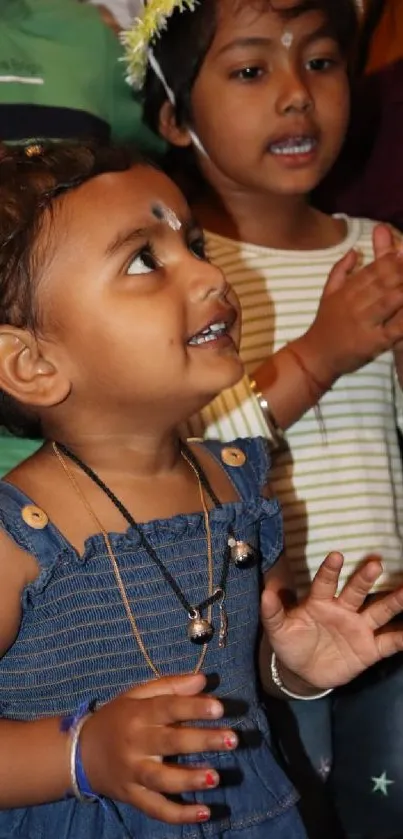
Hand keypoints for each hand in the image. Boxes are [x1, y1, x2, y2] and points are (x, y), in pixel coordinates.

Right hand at [80, 673, 236, 823]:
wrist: (80, 753)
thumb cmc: (117, 719)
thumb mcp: (137, 695)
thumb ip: (170, 686)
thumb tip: (203, 680)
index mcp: (138, 714)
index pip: (167, 708)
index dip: (193, 707)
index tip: (220, 708)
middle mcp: (135, 744)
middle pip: (170, 742)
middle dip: (202, 741)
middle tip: (233, 739)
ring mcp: (133, 773)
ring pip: (162, 779)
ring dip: (189, 779)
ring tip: (216, 777)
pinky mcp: (133, 797)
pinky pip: (156, 808)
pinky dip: (179, 815)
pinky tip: (204, 812)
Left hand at [261, 552, 402, 689]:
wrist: (303, 672)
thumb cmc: (291, 642)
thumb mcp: (278, 630)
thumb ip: (273, 612)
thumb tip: (265, 593)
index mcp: (320, 602)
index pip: (325, 583)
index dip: (330, 570)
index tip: (336, 556)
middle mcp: (343, 610)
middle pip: (357, 592)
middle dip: (365, 579)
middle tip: (376, 564)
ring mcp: (359, 628)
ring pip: (379, 611)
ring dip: (394, 601)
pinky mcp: (370, 649)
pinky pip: (389, 642)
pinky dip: (402, 638)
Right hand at [299, 224, 402, 384]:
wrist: (316, 356)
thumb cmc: (325, 325)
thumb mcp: (327, 294)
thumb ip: (340, 270)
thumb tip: (354, 249)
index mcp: (347, 291)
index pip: (371, 271)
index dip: (389, 260)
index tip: (401, 252)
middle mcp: (355, 304)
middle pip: (382, 283)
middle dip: (400, 271)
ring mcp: (365, 323)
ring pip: (389, 301)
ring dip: (402, 291)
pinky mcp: (373, 342)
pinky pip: (394, 328)